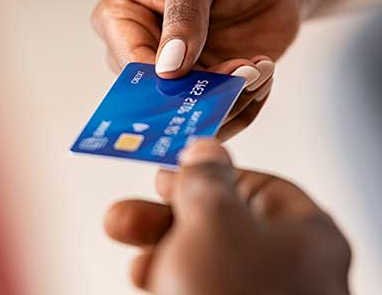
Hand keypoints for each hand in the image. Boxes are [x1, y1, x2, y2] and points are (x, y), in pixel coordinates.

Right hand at [92, 0, 304, 136]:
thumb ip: (182, 11)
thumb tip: (168, 67)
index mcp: (123, 19)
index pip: (131, 65)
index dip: (167, 81)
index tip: (209, 77)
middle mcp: (144, 53)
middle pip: (160, 98)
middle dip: (205, 94)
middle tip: (246, 73)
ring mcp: (178, 76)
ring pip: (192, 113)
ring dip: (232, 100)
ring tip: (260, 68)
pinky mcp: (207, 88)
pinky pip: (219, 115)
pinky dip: (245, 105)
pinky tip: (263, 74)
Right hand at [105, 139, 350, 294]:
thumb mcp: (214, 220)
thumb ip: (207, 177)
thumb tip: (206, 146)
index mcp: (304, 232)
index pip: (256, 185)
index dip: (213, 172)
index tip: (176, 170)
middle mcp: (288, 264)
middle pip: (222, 218)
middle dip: (171, 207)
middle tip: (138, 199)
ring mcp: (260, 293)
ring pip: (203, 251)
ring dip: (158, 237)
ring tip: (121, 226)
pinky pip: (197, 282)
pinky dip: (166, 271)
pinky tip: (140, 269)